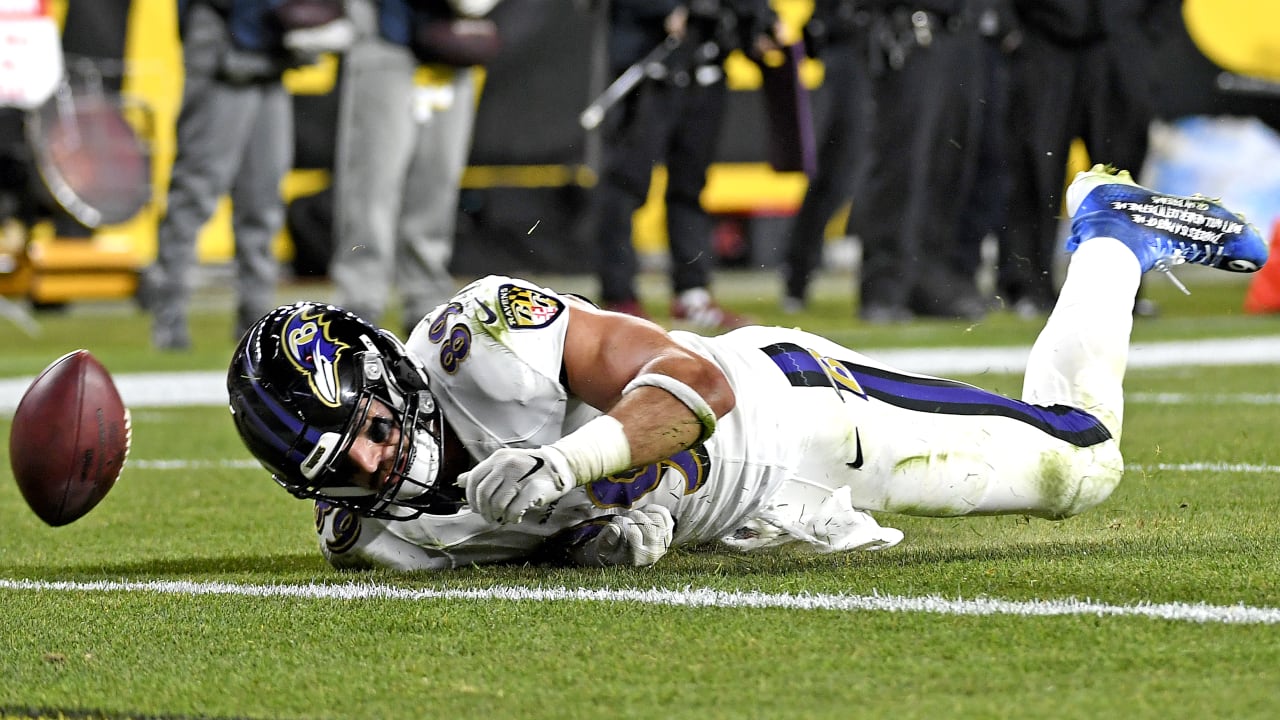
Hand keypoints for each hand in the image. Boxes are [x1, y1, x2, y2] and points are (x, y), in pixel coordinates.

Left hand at [459, 446, 575, 523]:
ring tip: (502, 518)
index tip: (475, 508)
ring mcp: (520, 475)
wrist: (561, 465)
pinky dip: (511, 518)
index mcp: (498, 458)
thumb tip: (459, 480)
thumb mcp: (505, 464)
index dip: (471, 497)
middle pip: (483, 494)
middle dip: (483, 511)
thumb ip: (483, 473)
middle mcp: (507, 465)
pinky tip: (515, 518)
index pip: (474, 479)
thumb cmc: (531, 468)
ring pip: (497, 504)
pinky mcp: (533, 488)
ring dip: (497, 516)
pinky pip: (514, 510)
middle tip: (490, 517)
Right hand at [575, 506, 673, 566]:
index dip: (623, 523)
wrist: (624, 552)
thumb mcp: (602, 546)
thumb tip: (615, 529)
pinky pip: (664, 514)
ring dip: (642, 513)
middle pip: (648, 525)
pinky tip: (642, 515)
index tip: (615, 523)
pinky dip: (652, 509)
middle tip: (624, 518)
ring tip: (632, 518)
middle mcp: (653, 553)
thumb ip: (606, 539)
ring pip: (657, 519)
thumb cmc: (610, 548)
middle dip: (633, 516)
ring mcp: (663, 543)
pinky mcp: (667, 532)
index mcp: (637, 558)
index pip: (634, 534)